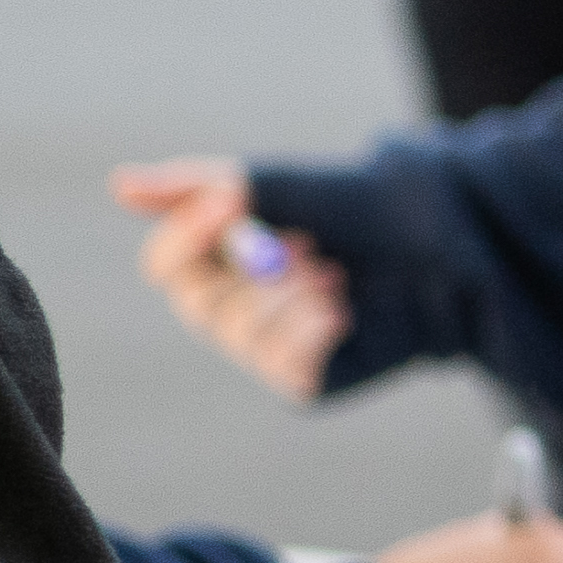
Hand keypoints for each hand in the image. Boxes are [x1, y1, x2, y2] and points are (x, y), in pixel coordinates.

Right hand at [113, 161, 340, 400]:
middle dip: (255, 269)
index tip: (234, 200)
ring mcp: (268, 348)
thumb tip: (119, 184)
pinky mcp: (305, 378)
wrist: (442, 241)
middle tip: (305, 242)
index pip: (166, 264)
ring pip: (241, 335)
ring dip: (289, 296)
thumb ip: (202, 187)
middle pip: (198, 305)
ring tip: (333, 272)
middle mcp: (236, 307)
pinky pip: (284, 364)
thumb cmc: (358, 208)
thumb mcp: (280, 186)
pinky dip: (311, 328)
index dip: (189, 235)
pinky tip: (340, 308)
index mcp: (221, 260)